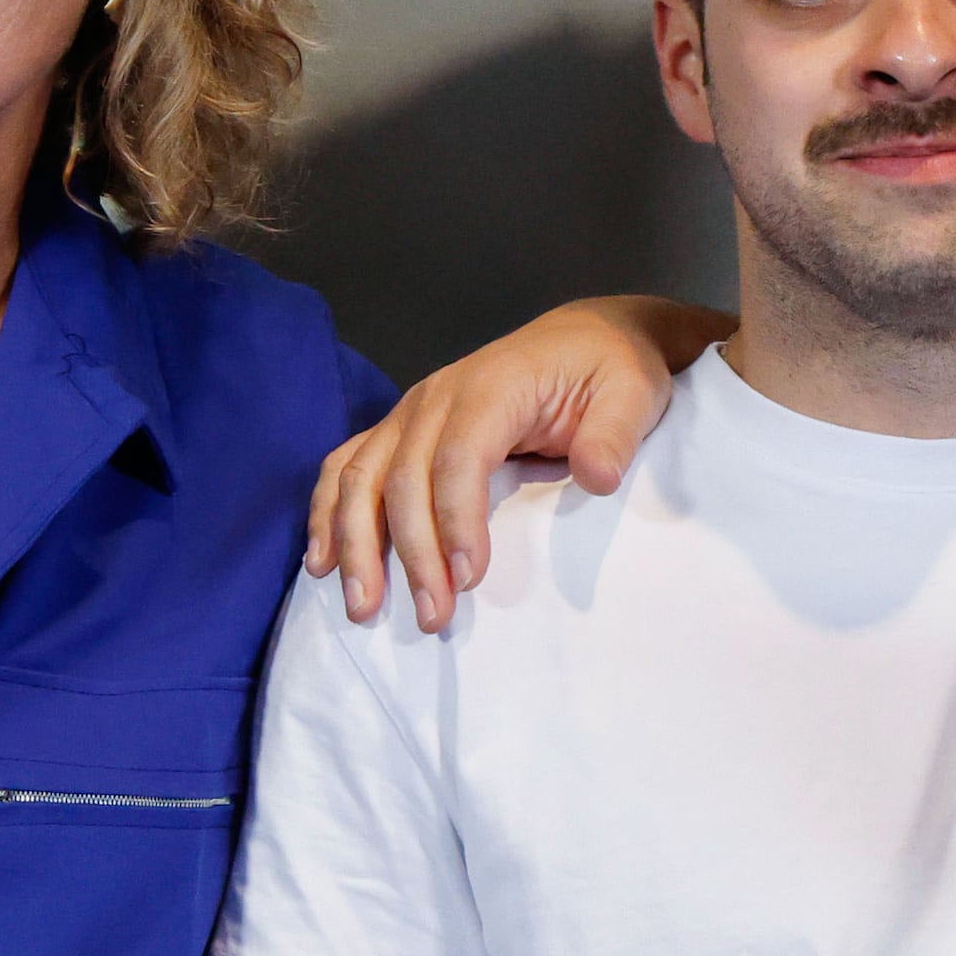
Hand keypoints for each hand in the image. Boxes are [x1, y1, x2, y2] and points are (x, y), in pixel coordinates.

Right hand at [306, 299, 719, 633]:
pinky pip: (348, 468)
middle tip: (431, 616)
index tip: (469, 578)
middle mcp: (436, 397)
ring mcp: (410, 413)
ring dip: (354, 543)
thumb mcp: (634, 393)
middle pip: (401, 476)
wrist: (585, 339)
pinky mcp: (401, 430)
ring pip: (360, 476)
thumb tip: (597, 477)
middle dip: (410, 552)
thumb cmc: (611, 370)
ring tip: (362, 606)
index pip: (457, 456)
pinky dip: (327, 515)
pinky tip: (322, 563)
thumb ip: (614, 434)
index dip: (456, 519)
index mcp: (491, 387)